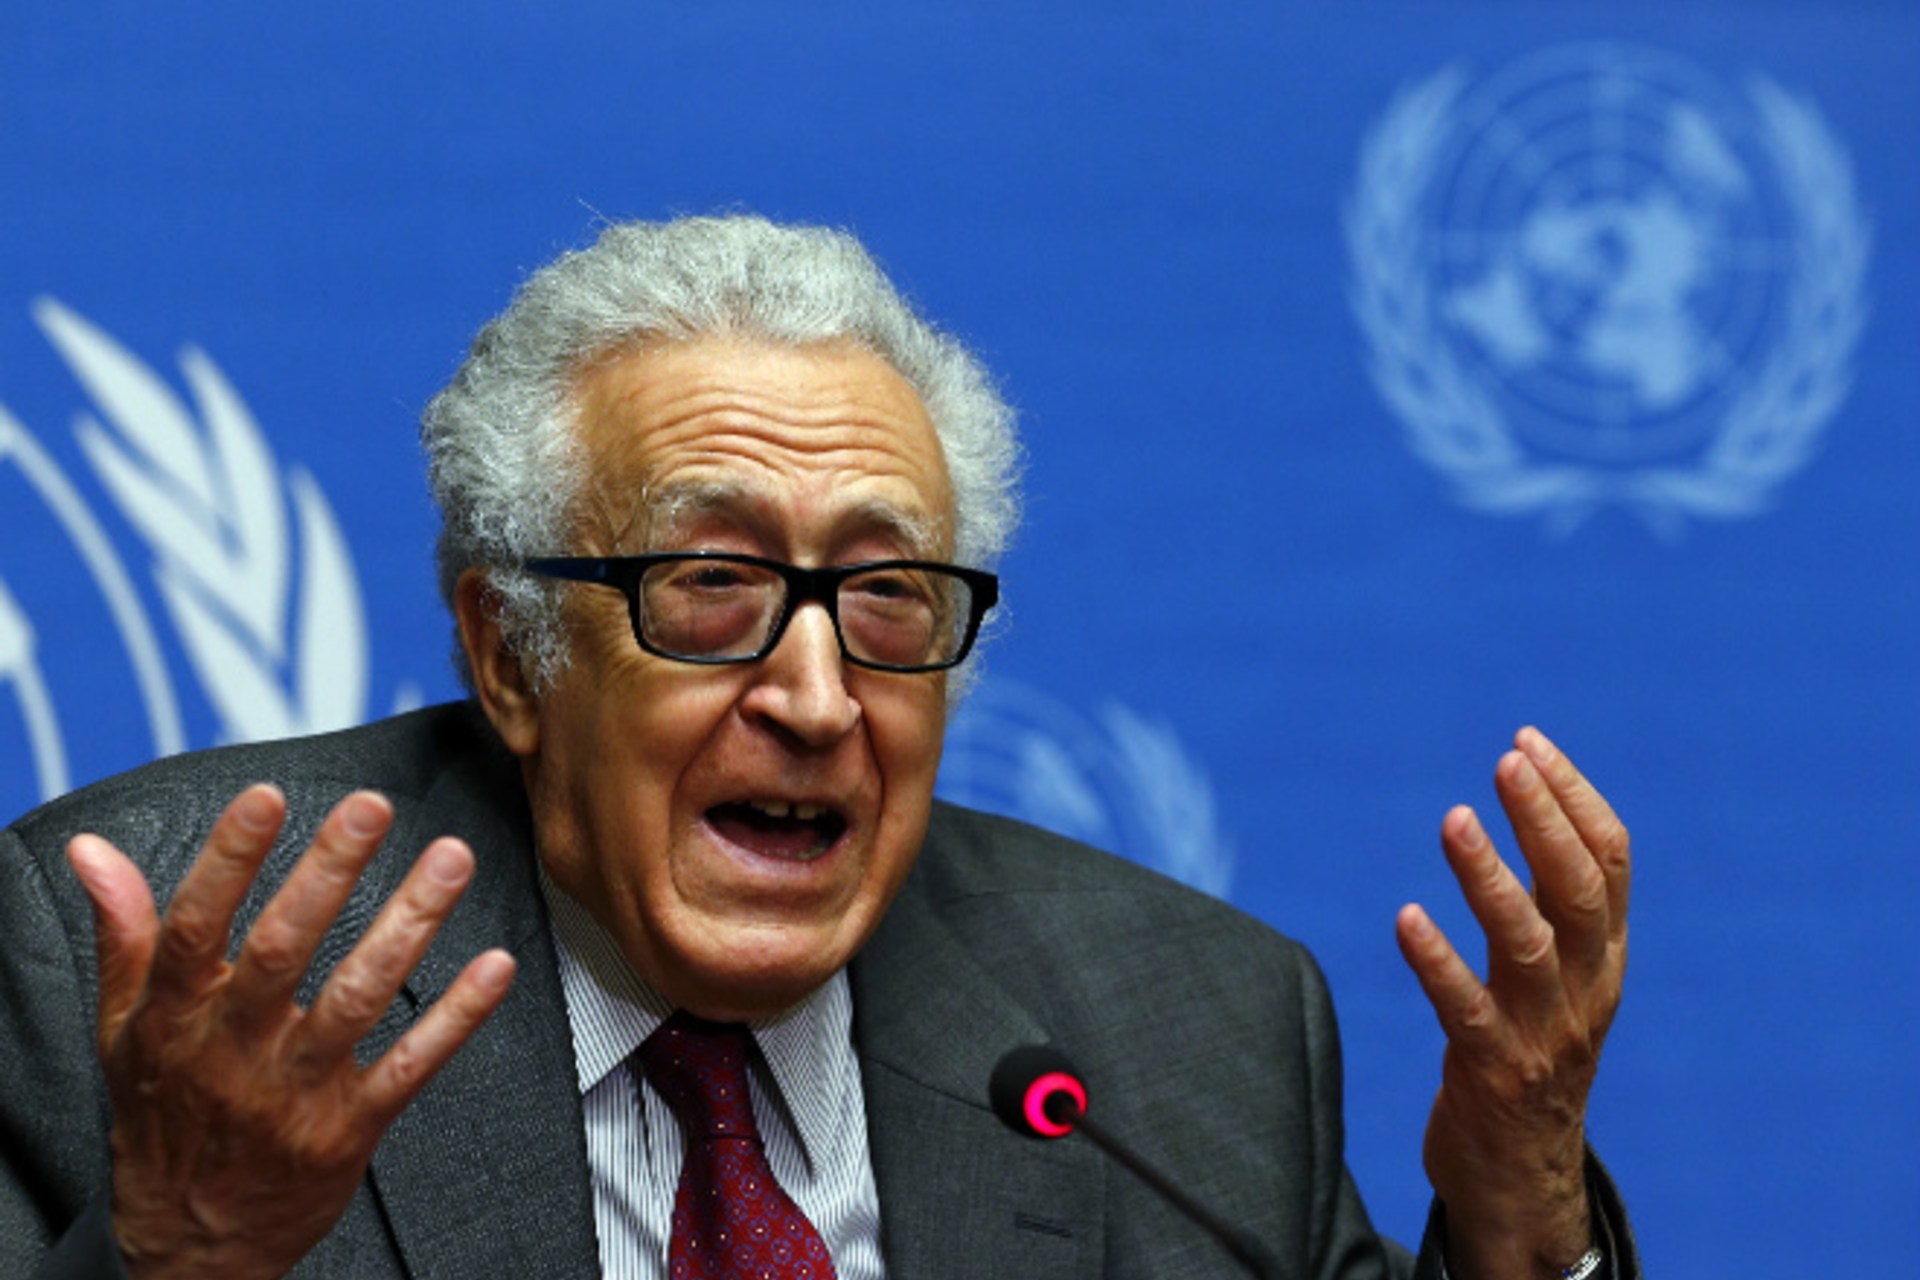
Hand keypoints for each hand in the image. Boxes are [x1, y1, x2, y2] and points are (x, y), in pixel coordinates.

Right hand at [64, 784, 516, 1279]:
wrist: (190, 1245)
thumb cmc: (164, 1114)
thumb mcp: (124, 1031)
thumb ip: (124, 935)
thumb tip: (94, 849)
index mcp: (174, 1020)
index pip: (195, 928)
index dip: (228, 861)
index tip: (266, 796)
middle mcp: (232, 1052)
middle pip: (282, 952)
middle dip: (328, 874)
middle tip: (371, 805)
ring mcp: (294, 1093)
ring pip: (356, 999)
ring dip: (409, 924)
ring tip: (452, 857)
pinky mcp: (349, 1131)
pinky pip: (410, 1066)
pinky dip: (456, 1017)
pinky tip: (495, 966)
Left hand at [1395, 728, 1629, 1279]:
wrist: (1526, 1179)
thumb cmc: (1532, 1054)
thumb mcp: (1560, 976)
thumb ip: (1550, 903)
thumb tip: (1533, 805)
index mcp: (1604, 955)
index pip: (1609, 861)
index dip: (1572, 797)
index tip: (1526, 742)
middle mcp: (1585, 987)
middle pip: (1577, 890)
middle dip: (1544, 820)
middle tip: (1505, 763)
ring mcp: (1543, 1033)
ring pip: (1527, 943)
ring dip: (1490, 876)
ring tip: (1453, 819)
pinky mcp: (1493, 1073)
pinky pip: (1467, 1010)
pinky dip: (1437, 961)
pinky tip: (1406, 917)